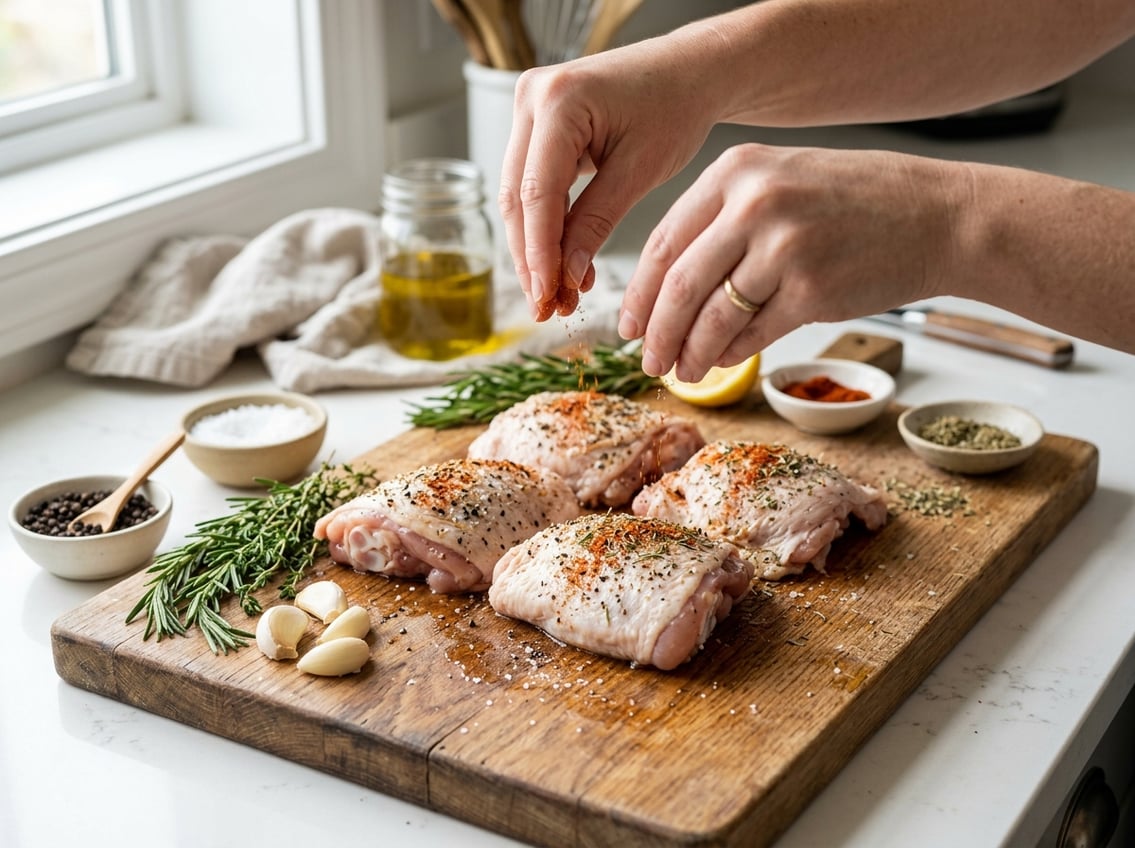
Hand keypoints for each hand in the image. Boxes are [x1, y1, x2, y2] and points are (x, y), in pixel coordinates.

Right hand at [499, 49, 716, 319]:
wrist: (690, 71)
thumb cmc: (676, 108)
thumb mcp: (640, 171)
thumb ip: (596, 222)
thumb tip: (565, 277)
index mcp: (560, 100)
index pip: (537, 192)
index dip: (538, 252)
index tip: (546, 297)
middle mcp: (532, 97)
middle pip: (517, 197)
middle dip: (531, 258)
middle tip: (547, 308)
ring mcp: (528, 107)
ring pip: (517, 195)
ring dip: (534, 248)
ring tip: (556, 296)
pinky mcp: (536, 124)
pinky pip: (531, 183)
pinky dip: (546, 226)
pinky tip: (562, 264)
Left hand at [618, 143, 962, 380]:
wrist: (938, 215)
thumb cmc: (855, 201)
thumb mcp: (780, 182)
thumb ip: (722, 221)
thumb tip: (666, 290)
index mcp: (736, 171)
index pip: (663, 242)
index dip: (639, 294)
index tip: (630, 325)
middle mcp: (755, 204)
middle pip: (678, 286)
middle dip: (656, 333)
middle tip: (648, 360)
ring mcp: (784, 247)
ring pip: (711, 317)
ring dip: (690, 354)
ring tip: (682, 371)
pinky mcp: (812, 290)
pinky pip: (752, 335)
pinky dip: (730, 355)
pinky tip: (721, 362)